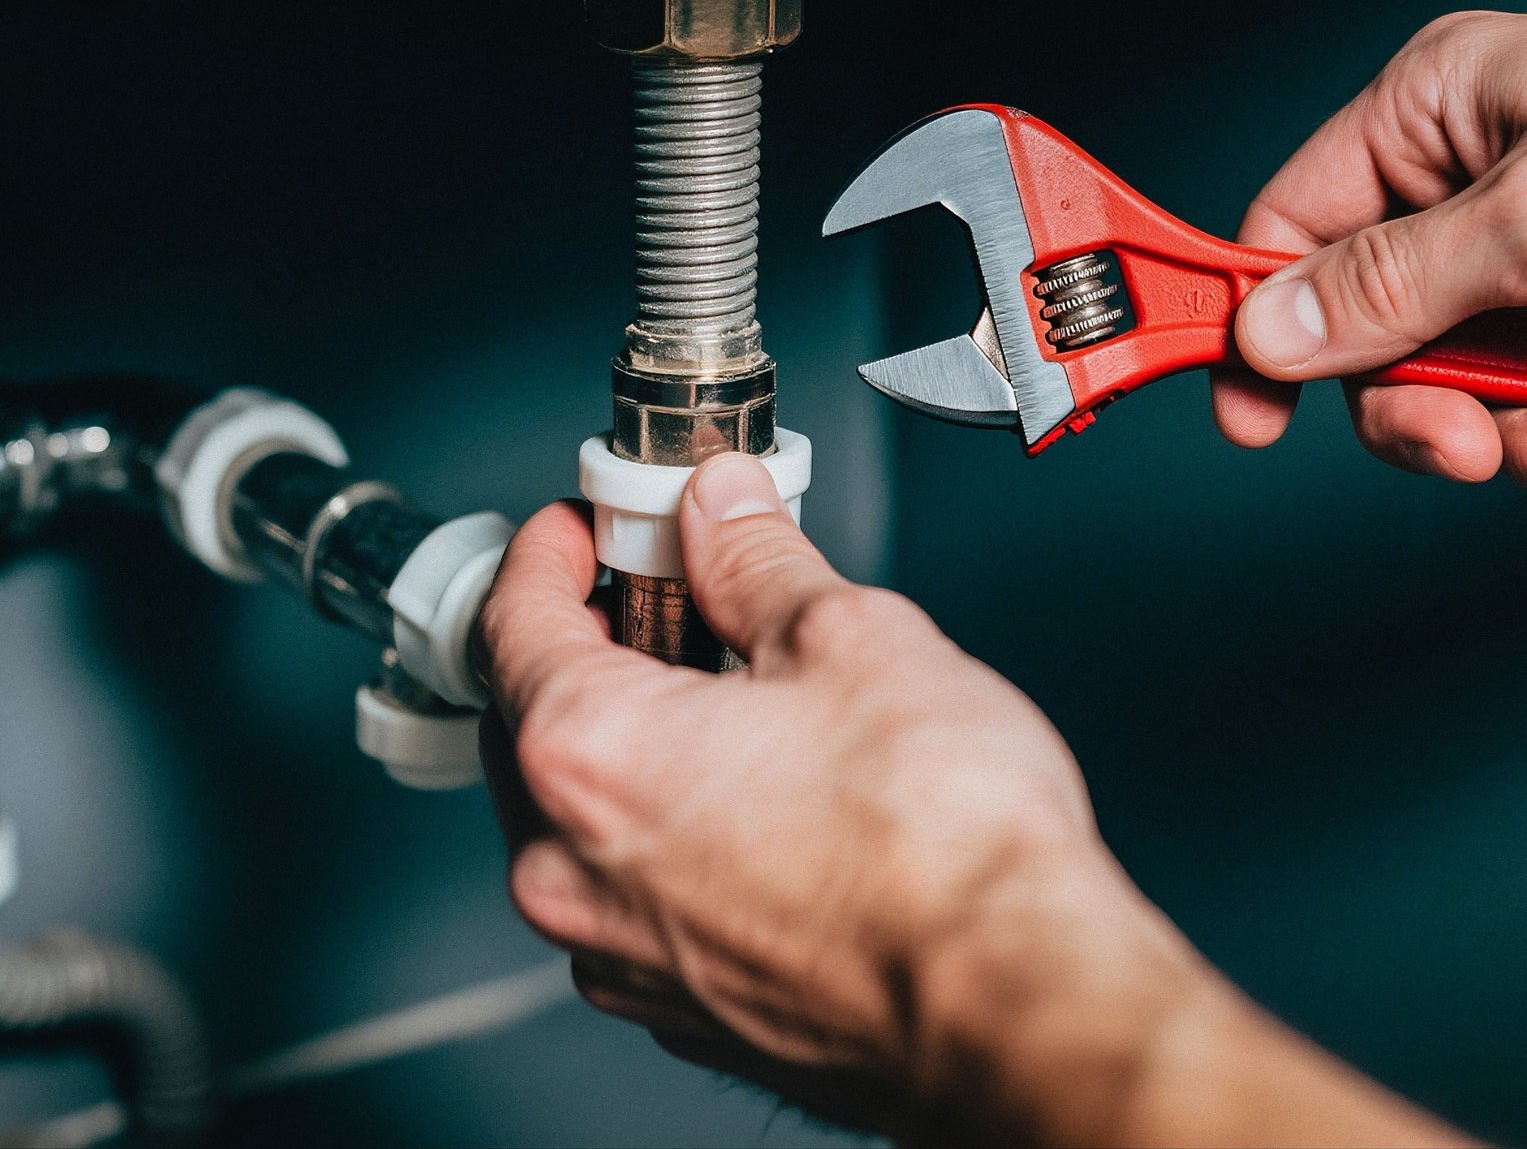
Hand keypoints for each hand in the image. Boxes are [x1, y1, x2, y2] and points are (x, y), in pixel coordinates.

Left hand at [479, 453, 1464, 1145]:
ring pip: (592, 825)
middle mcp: (575, 873)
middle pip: (539, 726)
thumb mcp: (851, 635)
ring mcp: (626, 958)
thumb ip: (758, 561)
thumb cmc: (939, 848)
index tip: (585, 527)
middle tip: (672, 596)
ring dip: (642, 752)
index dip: (553, 551)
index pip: (514, 620)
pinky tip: (767, 803)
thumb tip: (727, 515)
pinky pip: (648, 900)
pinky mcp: (689, 1011)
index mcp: (589, 756)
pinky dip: (680, 842)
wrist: (1012, 1005)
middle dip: (599, 649)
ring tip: (742, 700)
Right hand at [1211, 0, 1526, 491]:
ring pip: (1487, 402)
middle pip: (1388, 346)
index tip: (1248, 413)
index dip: (1263, 327)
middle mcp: (1485, 186)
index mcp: (1436, 114)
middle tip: (1478, 442)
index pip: (1295, 228)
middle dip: (1445, 415)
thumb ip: (1386, 289)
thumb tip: (1271, 329)